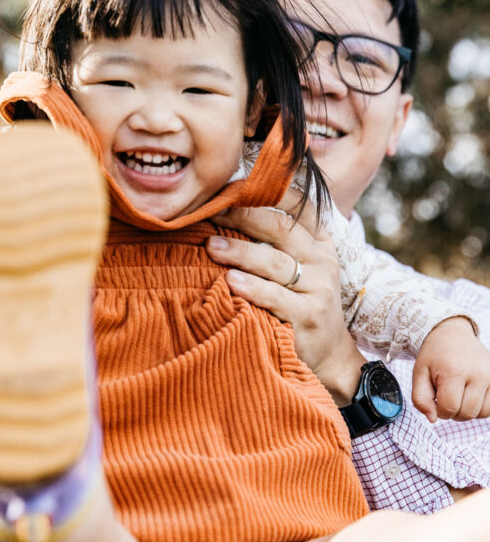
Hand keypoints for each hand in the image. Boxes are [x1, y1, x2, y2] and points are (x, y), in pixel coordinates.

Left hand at [207, 189, 363, 406]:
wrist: (330, 355)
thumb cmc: (302, 303)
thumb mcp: (299, 267)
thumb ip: (276, 241)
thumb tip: (227, 207)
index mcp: (319, 242)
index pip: (299, 205)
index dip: (266, 192)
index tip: (232, 186)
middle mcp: (322, 260)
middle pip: (281, 228)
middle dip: (243, 216)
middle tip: (212, 211)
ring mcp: (319, 288)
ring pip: (275, 262)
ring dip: (240, 252)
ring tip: (211, 246)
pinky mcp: (309, 316)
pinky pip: (275, 297)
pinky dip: (251, 288)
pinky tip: (229, 281)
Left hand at [414, 317, 489, 421]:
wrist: (454, 334)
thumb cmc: (435, 355)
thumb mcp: (419, 373)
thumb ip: (420, 399)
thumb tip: (433, 419)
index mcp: (454, 371)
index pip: (449, 408)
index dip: (439, 410)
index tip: (436, 398)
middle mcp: (478, 373)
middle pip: (467, 413)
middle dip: (453, 412)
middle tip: (447, 395)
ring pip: (482, 414)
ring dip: (468, 411)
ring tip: (459, 395)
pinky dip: (480, 408)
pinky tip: (471, 396)